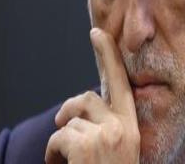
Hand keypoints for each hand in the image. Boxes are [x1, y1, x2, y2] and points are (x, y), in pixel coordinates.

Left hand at [45, 28, 139, 163]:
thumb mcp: (116, 150)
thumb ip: (107, 126)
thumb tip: (81, 111)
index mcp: (132, 127)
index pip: (120, 83)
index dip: (108, 55)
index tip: (97, 33)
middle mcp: (123, 127)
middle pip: (87, 98)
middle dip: (70, 110)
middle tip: (60, 123)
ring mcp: (106, 135)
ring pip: (70, 120)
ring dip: (61, 139)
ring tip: (63, 159)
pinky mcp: (87, 145)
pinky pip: (59, 137)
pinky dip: (52, 153)